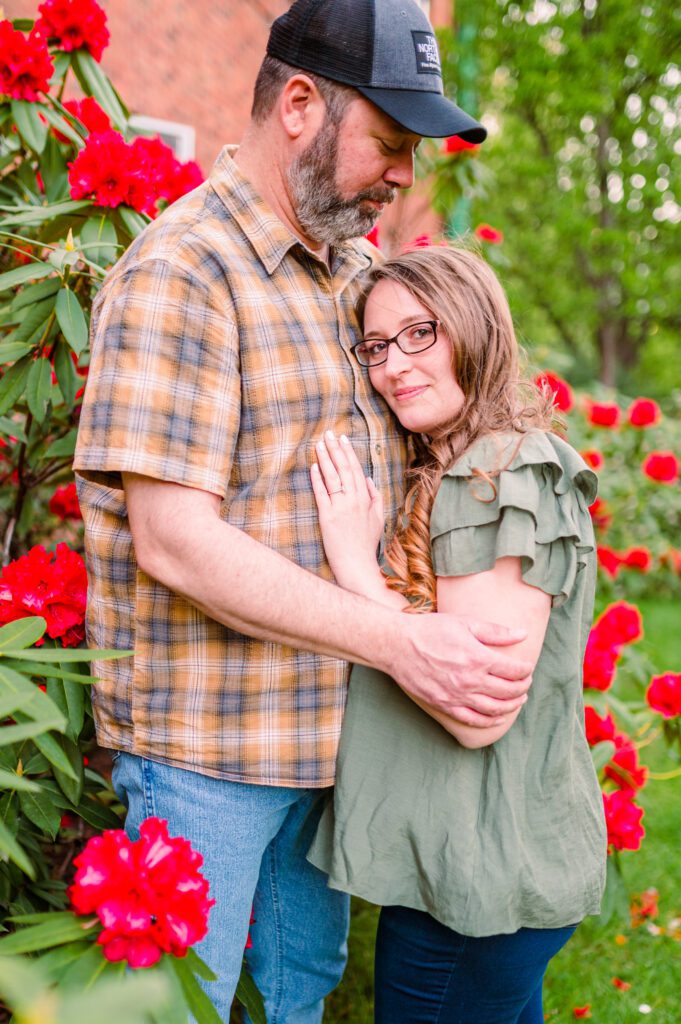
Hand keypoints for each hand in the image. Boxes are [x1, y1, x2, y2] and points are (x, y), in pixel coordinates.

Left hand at [311, 431, 384, 590]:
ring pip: (332, 477)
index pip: (356, 470)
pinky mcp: (327, 517)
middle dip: (335, 449)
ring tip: (319, 444)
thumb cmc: (366, 544)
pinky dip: (317, 479)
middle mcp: (354, 500)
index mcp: (366, 499)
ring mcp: (340, 508)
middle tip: (328, 434)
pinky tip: (313, 466)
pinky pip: (322, 493)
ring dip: (325, 459)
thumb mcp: (378, 519)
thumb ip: (375, 497)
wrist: (358, 565)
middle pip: (344, 469)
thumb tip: (368, 479)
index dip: (348, 453)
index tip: (343, 439)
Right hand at [385, 612, 533, 726]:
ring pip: (494, 708)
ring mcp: (457, 695)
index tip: (527, 668)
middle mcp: (470, 680)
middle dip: (522, 687)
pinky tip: (498, 718)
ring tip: (519, 700)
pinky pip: (472, 719)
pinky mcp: (444, 705)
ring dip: (511, 706)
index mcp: (478, 658)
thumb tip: (523, 634)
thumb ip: (496, 631)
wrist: (397, 645)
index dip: (525, 670)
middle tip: (526, 683)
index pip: (514, 670)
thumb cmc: (430, 630)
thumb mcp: (464, 623)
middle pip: (508, 691)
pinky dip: (489, 721)